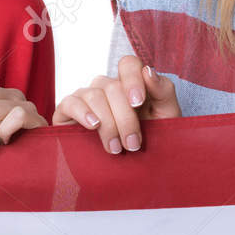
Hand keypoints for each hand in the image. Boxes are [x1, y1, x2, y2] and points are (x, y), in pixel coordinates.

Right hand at [53, 55, 180, 152]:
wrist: (131, 170)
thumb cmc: (150, 141)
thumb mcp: (166, 117)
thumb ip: (163, 91)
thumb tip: (148, 72)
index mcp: (131, 84)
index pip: (128, 65)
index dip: (132, 80)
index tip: (138, 104)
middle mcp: (107, 87)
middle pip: (113, 87)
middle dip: (125, 118)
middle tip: (132, 144)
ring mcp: (86, 96)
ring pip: (94, 95)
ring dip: (107, 124)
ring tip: (115, 148)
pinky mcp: (67, 110)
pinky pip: (70, 102)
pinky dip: (82, 113)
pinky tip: (93, 126)